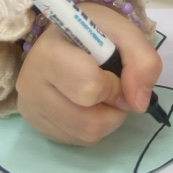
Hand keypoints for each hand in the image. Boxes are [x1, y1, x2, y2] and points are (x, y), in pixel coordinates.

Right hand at [16, 1, 161, 145]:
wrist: (67, 36)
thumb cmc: (93, 31)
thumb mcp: (124, 31)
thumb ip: (142, 60)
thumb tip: (139, 103)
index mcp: (48, 53)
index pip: (89, 87)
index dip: (114, 84)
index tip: (114, 70)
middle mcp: (30, 85)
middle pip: (88, 122)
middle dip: (113, 106)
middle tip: (112, 85)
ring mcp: (31, 110)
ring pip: (86, 135)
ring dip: (108, 119)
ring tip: (102, 94)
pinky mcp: (38, 127)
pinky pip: (78, 140)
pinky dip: (94, 127)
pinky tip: (88, 104)